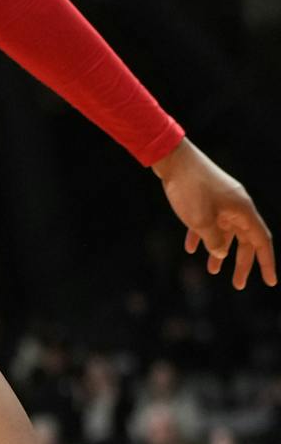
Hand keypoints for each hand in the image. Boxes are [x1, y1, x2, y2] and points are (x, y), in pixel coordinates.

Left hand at [153, 139, 275, 289]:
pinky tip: (190, 248)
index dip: (267, 263)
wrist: (172, 158)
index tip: (270, 282)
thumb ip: (214, 240)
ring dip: (219, 251)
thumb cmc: (190, 188)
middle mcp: (236, 206)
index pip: (261, 241)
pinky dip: (201, 236)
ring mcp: (221, 201)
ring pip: (224, 232)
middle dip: (242, 263)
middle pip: (244, 240)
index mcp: (243, 211)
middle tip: (238, 285)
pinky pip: (207, 222)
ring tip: (212, 270)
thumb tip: (221, 253)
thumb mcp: (202, 220)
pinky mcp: (205, 198)